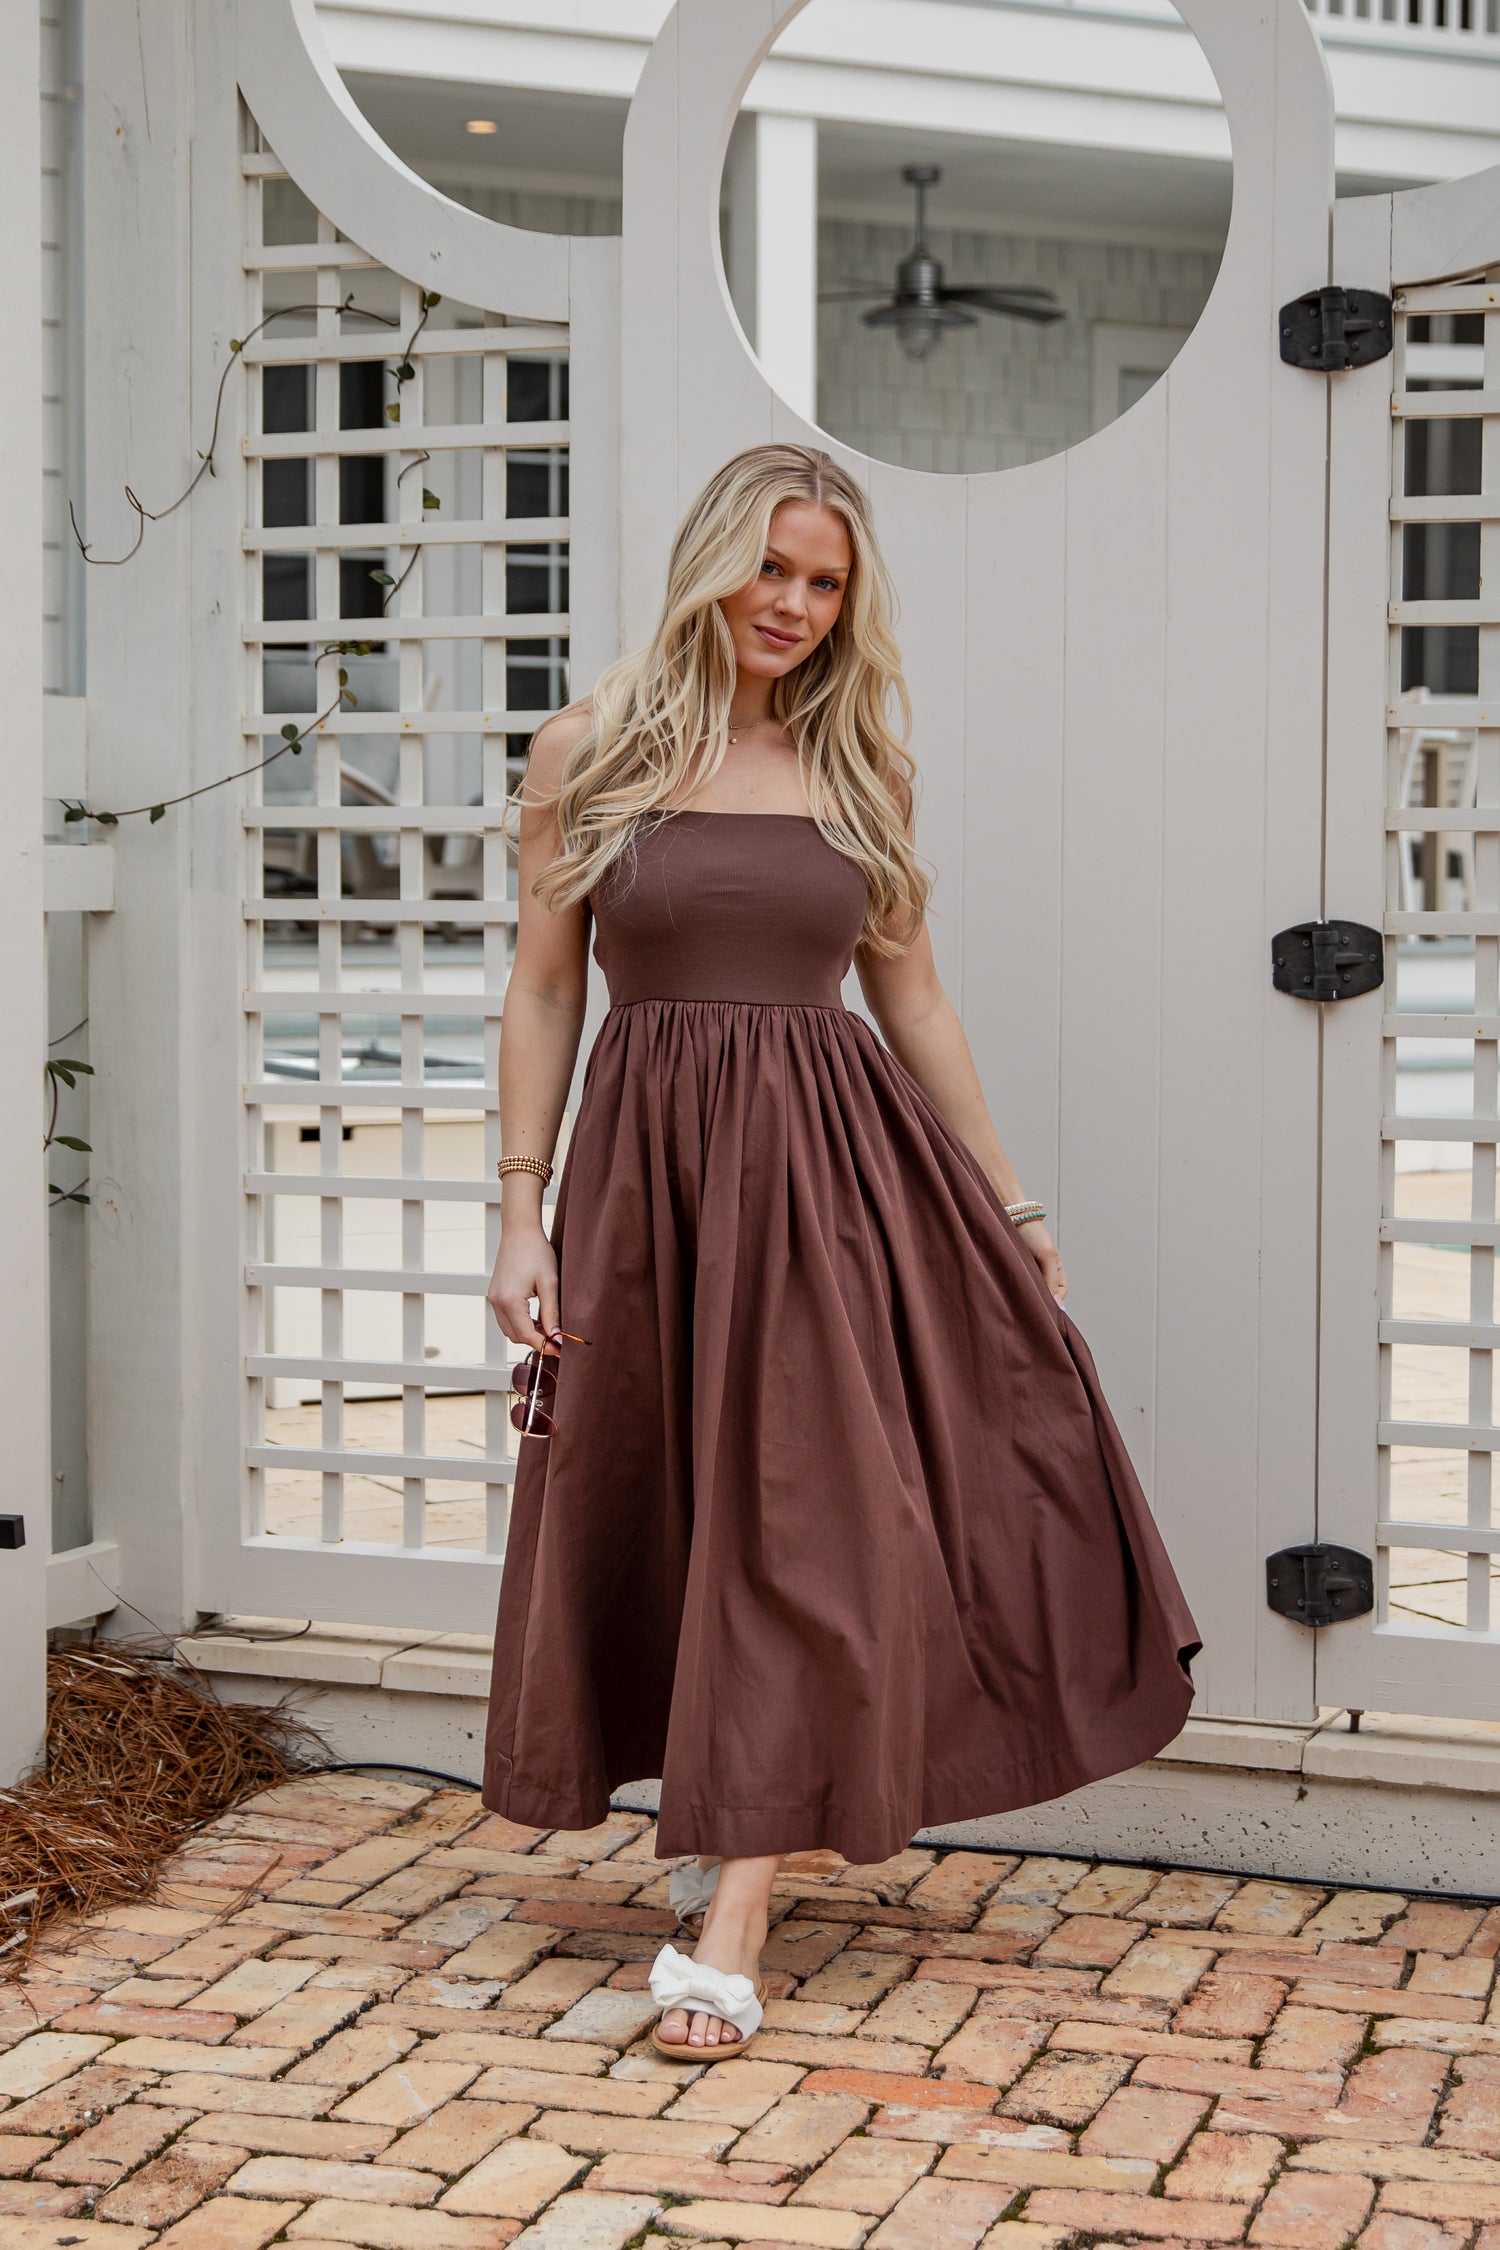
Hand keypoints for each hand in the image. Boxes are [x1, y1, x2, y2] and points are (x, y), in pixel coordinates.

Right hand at [487, 1223, 561, 1352]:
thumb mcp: (550, 1283)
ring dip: (528, 1333)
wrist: (519, 1231)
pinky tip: (537, 1319)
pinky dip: (520, 1323)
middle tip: (557, 1340)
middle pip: (515, 1336)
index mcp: (510, 1300)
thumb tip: (555, 1336)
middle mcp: (497, 1302)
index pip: (526, 1335)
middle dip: (536, 1341)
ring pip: (509, 1330)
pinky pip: (506, 1319)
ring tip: (549, 1329)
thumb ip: (551, 1312)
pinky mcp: (494, 1295)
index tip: (561, 1349)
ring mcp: (493, 1299)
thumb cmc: (536, 1252)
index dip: (544, 1345)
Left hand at [1018, 1219, 1066, 1304]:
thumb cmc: (1032, 1232)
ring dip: (1025, 1295)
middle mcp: (1042, 1273)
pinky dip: (1014, 1288)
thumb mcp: (1047, 1256)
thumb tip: (1057, 1306)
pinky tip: (1010, 1289)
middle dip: (1038, 1301)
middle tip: (1029, 1304)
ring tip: (1019, 1294)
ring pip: (1030, 1292)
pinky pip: (1016, 1286)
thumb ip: (1052, 1280)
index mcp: (1056, 1269)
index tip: (1044, 1306)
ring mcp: (1027, 1272)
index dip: (1054, 1301)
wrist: (1011, 1216)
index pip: (1060, 1293)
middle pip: (1044, 1295)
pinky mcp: (1013, 1271)